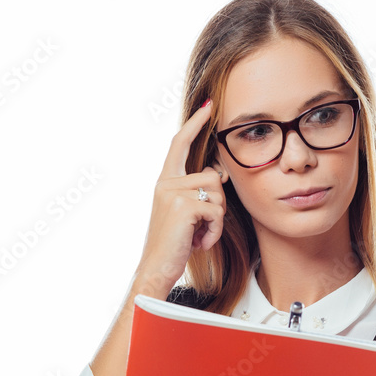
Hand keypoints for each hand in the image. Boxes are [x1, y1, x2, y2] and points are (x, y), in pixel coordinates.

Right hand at [133, 98, 227, 298]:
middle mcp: (166, 182)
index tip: (208, 106)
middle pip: (213, 177)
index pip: (180, 143)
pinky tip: (199, 243)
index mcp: (165, 181)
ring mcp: (172, 192)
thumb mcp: (185, 213)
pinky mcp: (183, 206)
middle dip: (218, 205)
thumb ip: (198, 191)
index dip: (195, 123)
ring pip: (218, 194)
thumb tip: (219, 173)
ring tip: (198, 236)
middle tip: (200, 228)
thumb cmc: (174, 245)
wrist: (156, 269)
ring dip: (216, 221)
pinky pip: (217, 212)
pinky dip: (214, 232)